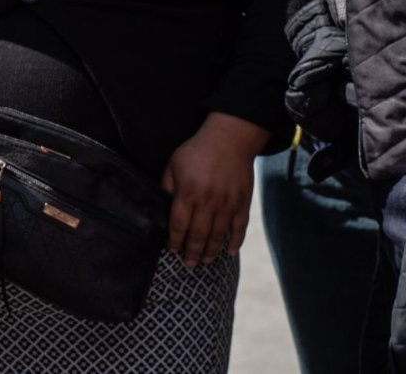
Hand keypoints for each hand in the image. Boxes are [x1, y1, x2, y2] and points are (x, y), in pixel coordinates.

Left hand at [160, 112, 270, 266]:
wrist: (230, 139)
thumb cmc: (196, 151)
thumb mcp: (173, 165)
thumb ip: (167, 187)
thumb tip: (162, 207)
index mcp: (188, 192)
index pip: (179, 224)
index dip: (175, 240)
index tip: (172, 251)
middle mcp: (209, 202)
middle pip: (199, 234)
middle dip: (192, 252)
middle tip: (188, 264)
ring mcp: (228, 204)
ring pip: (219, 235)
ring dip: (211, 251)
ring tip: (204, 261)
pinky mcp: (243, 203)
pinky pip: (239, 228)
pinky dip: (235, 242)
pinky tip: (229, 252)